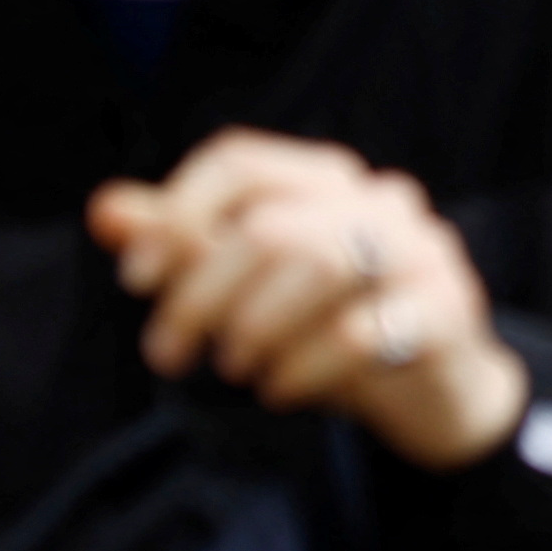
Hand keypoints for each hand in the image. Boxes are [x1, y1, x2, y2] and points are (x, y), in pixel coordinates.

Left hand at [89, 130, 527, 471]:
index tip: (136, 281)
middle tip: (169, 354)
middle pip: (266, 226)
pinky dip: (304, 367)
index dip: (176, 216)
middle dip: (198, 297)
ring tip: (238, 368)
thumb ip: (184, 245)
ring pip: (318, 265)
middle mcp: (380, 200)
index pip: (239, 161)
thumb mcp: (251, 287)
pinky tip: (285, 389)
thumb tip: (104, 207)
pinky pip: (362, 330)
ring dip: (254, 329)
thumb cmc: (329, 326)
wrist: (437, 387)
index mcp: (326, 180)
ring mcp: (421, 250)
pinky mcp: (447, 308)